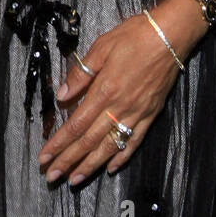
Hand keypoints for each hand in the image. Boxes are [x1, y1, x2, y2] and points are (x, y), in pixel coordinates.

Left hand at [37, 0, 205, 185]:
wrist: (170, 36)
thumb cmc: (134, 36)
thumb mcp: (101, 47)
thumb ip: (81, 74)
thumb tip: (62, 96)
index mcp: (104, 90)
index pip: (75, 124)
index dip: (58, 143)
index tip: (44, 157)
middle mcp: (119, 107)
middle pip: (89, 141)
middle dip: (68, 161)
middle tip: (52, 176)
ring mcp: (136, 113)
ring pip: (109, 146)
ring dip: (90, 166)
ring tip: (74, 180)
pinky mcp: (150, 114)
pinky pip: (134, 141)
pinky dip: (122, 156)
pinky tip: (110, 167)